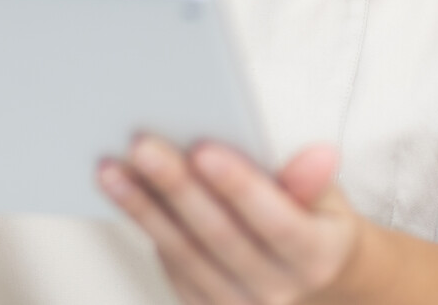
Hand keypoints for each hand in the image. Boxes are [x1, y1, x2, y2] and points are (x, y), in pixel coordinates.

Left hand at [99, 136, 361, 304]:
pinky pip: (169, 264)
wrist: (305, 277)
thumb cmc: (310, 221)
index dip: (240, 188)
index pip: (277, 223)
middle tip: (143, 147)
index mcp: (317, 258)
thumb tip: (320, 154)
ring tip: (113, 168)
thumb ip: (310, 180)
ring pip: (183, 253)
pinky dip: (143, 223)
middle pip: (219, 237)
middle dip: (178, 189)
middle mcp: (278, 292)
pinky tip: (121, 189)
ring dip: (143, 208)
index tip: (205, 150)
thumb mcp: (325, 198)